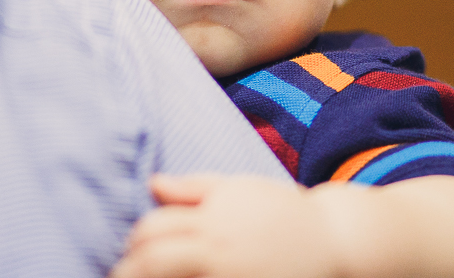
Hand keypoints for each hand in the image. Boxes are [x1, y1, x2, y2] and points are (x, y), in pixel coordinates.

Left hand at [109, 174, 339, 277]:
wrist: (334, 241)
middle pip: (154, 261)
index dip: (135, 241)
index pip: (153, 229)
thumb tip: (153, 183)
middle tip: (119, 275)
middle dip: (129, 269)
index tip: (131, 250)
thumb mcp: (240, 189)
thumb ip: (194, 188)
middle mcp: (216, 251)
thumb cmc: (282, 212)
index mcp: (212, 219)